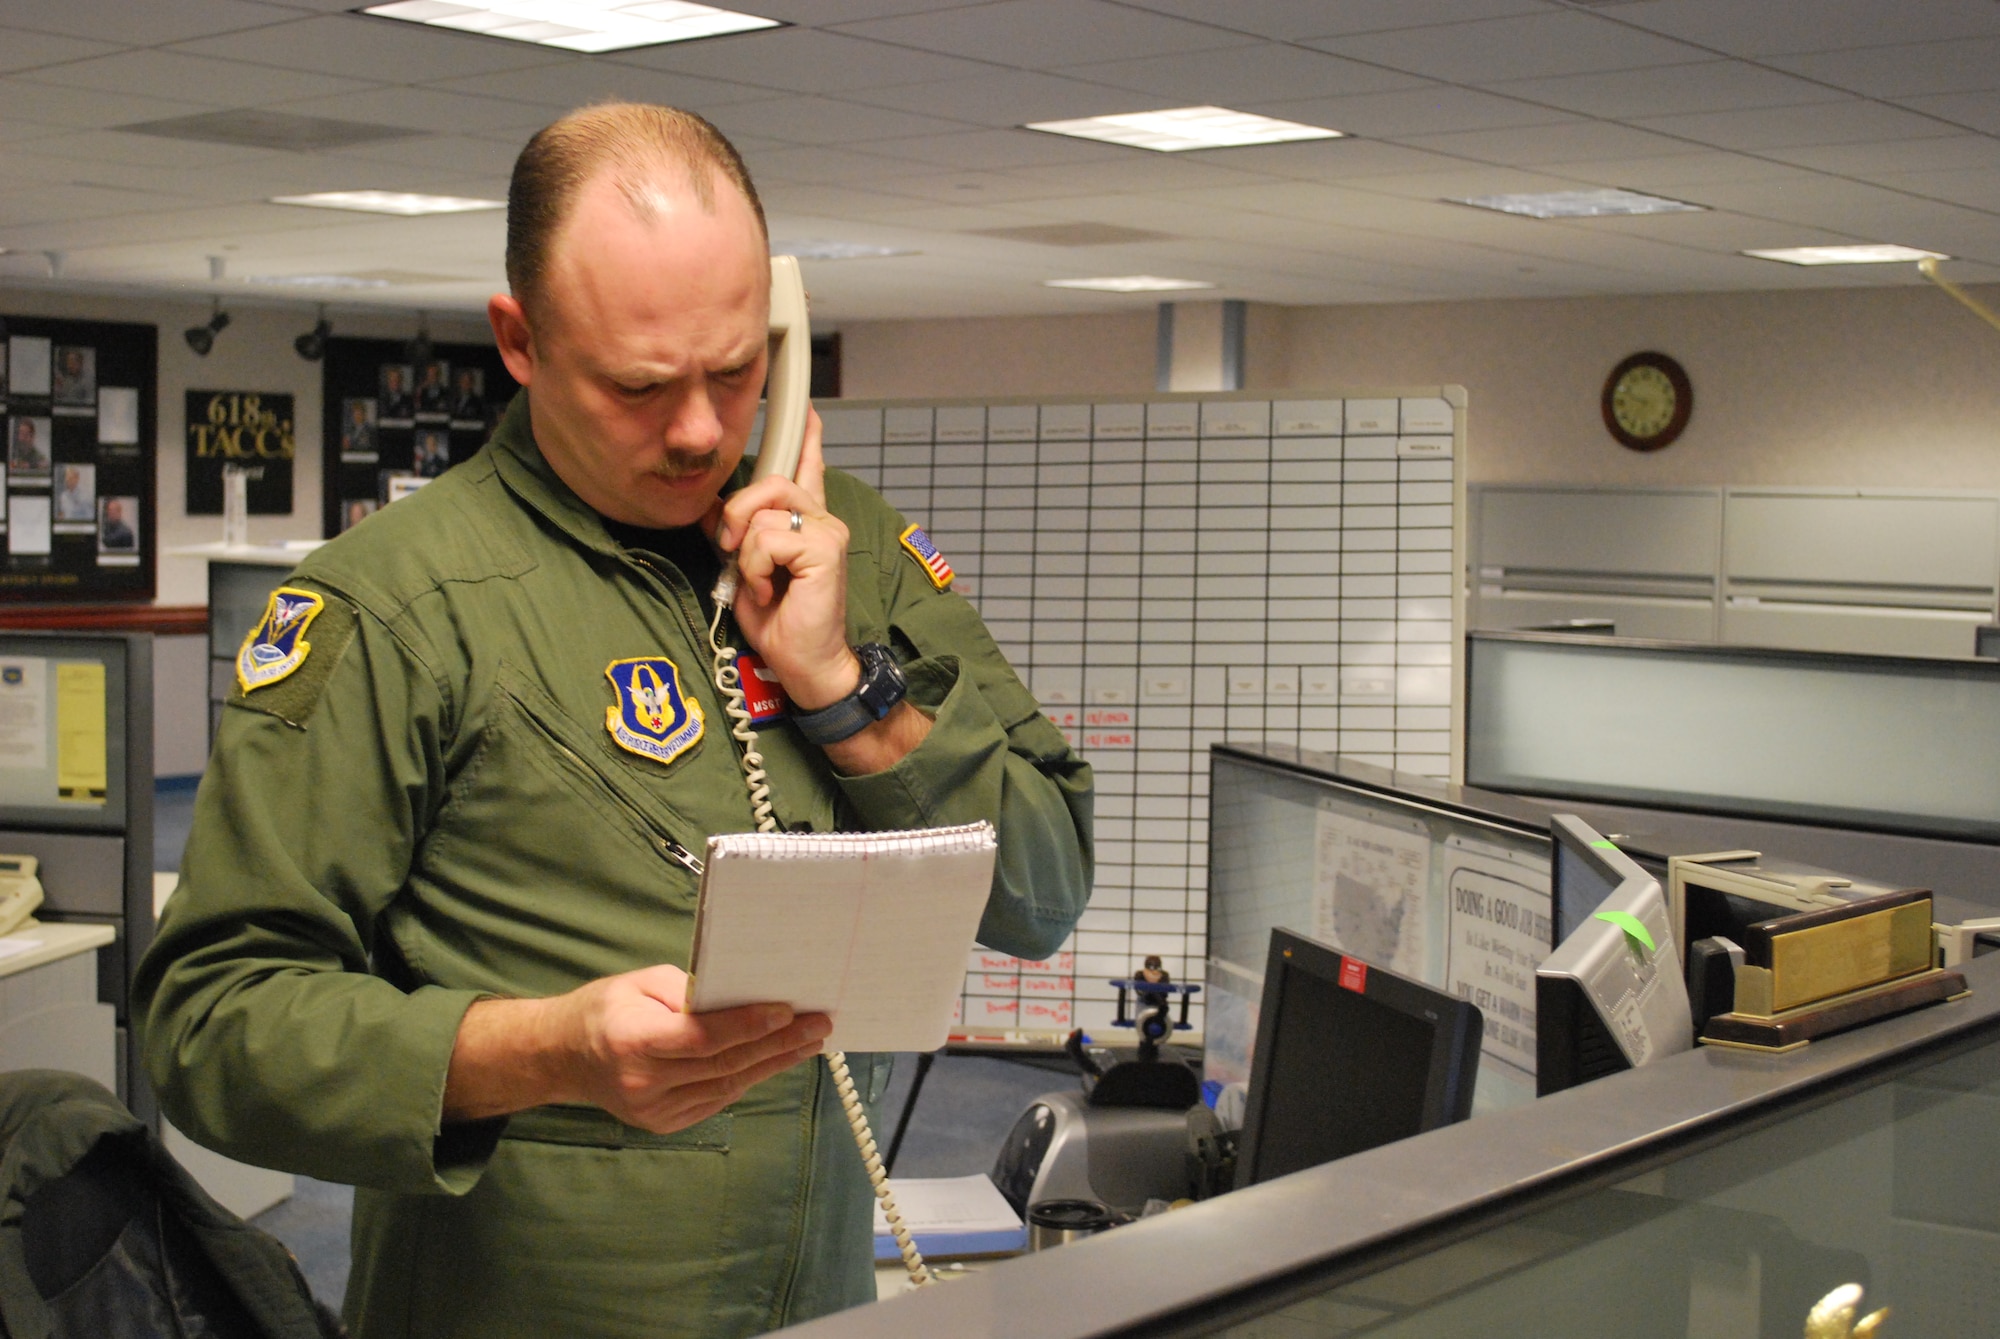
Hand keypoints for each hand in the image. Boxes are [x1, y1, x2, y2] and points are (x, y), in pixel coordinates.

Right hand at [443, 964, 830, 1133]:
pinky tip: (775, 1060)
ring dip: (773, 1063)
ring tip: (809, 1041)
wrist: (561, 1058)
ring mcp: (655, 1109)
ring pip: (727, 1085)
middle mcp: (644, 1082)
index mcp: (633, 1041)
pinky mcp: (665, 1122)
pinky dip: (748, 1077)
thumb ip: (689, 992)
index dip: (748, 1025)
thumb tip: (740, 996)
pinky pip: (717, 1098)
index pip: (703, 1038)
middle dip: (777, 1043)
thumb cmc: (603, 1009)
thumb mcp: (640, 983)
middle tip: (818, 1024)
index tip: (787, 1011)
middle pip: (724, 1064)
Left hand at [705, 406, 858, 711]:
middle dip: (739, 514)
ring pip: (763, 512)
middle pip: (771, 480)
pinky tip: (768, 591)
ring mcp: (827, 532)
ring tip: (759, 583)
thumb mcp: (745, 571)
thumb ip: (735, 536)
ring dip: (746, 553)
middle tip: (733, 550)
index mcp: (807, 522)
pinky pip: (768, 538)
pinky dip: (755, 568)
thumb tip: (710, 511)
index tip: (805, 406)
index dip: (807, 437)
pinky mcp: (825, 549)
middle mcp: (822, 520)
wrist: (805, 663)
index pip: (809, 467)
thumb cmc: (781, 624)